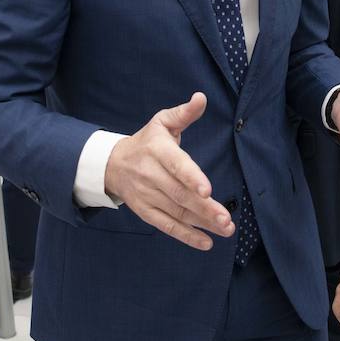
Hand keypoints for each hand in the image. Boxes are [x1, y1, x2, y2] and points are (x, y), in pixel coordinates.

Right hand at [103, 92, 234, 249]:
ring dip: (202, 223)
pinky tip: (206, 242)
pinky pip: (166, 226)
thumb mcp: (162, 122)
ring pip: (176, 212)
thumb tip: (201, 98)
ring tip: (226, 229)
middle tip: (227, 219)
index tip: (208, 190)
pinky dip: (186, 236)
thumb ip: (184, 113)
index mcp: (156, 150)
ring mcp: (146, 195)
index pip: (176, 165)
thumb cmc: (147, 141)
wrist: (112, 164)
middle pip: (179, 194)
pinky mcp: (145, 211)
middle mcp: (150, 174)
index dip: (192, 178)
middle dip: (204, 208)